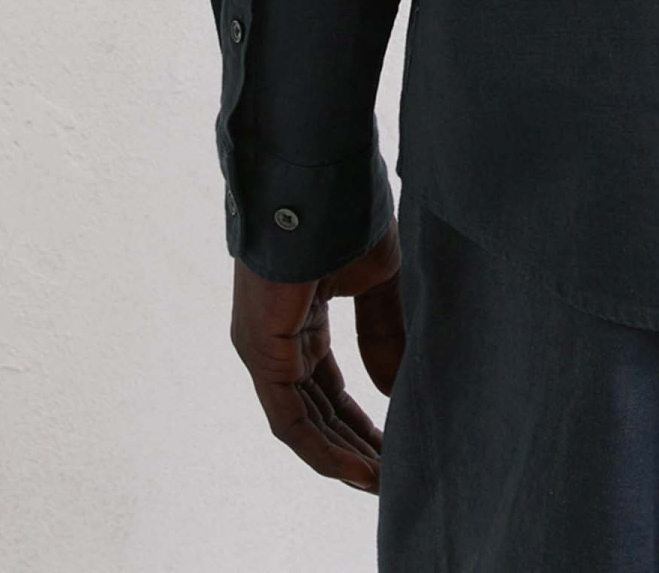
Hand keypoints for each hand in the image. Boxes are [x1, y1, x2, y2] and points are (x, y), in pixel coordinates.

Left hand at [228, 218, 405, 492]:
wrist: (322, 175)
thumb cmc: (349, 213)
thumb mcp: (378, 280)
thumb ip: (384, 333)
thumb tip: (393, 391)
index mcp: (301, 319)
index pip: (329, 387)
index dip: (361, 422)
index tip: (396, 446)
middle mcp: (276, 339)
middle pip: (316, 411)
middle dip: (354, 446)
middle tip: (392, 476)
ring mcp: (263, 346)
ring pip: (303, 421)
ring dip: (341, 455)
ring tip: (382, 482)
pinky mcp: (262, 349)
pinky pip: (291, 417)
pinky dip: (324, 447)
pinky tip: (360, 466)